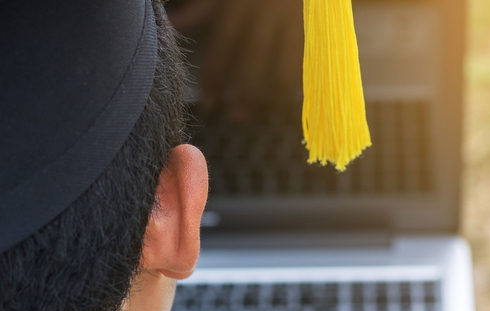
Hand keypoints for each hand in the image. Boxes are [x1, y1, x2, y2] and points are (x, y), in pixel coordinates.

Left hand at [168, 0, 303, 121]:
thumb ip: (204, 7)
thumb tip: (173, 25)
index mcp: (241, 0)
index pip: (223, 43)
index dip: (213, 77)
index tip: (207, 105)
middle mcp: (268, 10)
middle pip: (254, 59)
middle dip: (244, 93)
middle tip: (236, 119)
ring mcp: (296, 19)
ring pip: (286, 64)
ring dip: (274, 94)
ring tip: (264, 115)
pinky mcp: (317, 29)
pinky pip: (308, 62)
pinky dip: (298, 82)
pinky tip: (288, 100)